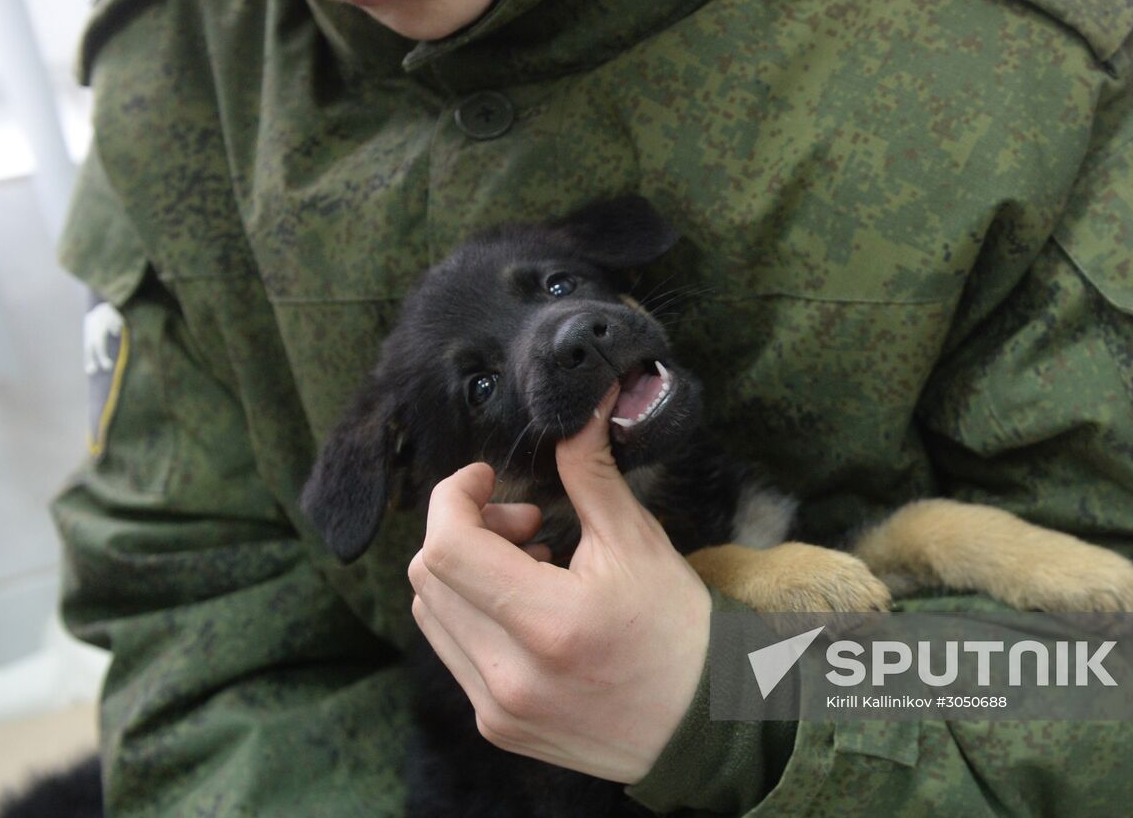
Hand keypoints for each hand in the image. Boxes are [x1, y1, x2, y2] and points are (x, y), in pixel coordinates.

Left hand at [407, 385, 711, 783]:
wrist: (703, 724)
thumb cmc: (677, 629)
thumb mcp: (638, 541)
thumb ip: (590, 472)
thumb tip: (583, 406)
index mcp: (548, 623)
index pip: (447, 547)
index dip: (454, 496)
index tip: (488, 479)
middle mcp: (511, 674)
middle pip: (429, 576)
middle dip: (463, 529)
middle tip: (524, 522)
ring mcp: (498, 708)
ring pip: (431, 613)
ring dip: (464, 572)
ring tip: (530, 565)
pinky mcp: (497, 726)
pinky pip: (452, 652)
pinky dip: (473, 613)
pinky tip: (527, 609)